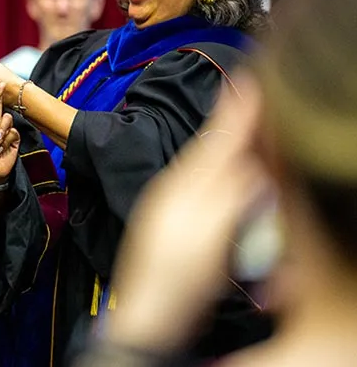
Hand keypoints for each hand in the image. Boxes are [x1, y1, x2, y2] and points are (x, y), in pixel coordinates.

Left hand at [106, 72, 271, 353]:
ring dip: (222, 148)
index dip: (234, 115)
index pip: (216, 141)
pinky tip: (220, 177)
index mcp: (183, 186)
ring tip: (237, 126)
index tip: (247, 84)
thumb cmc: (175, 277)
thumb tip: (250, 166)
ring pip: (203, 169)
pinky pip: (198, 189)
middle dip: (229, 126)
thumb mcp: (211, 232)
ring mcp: (171, 210)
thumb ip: (232, 194)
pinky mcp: (174, 229)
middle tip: (246, 97)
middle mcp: (174, 191)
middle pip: (209, 151)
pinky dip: (214, 175)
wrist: (148, 315)